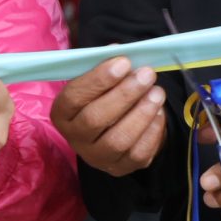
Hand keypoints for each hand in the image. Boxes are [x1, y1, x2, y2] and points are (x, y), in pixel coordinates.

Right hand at [50, 58, 166, 176]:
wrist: (113, 128)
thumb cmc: (102, 97)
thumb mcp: (98, 79)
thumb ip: (105, 66)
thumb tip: (120, 52)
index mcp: (62, 113)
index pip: (74, 97)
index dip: (99, 79)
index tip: (124, 62)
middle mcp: (74, 138)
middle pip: (95, 119)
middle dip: (125, 95)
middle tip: (147, 75)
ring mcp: (96, 157)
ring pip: (118, 139)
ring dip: (142, 113)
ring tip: (157, 92)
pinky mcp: (119, 168)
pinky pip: (138, 154)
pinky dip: (152, 131)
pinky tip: (158, 113)